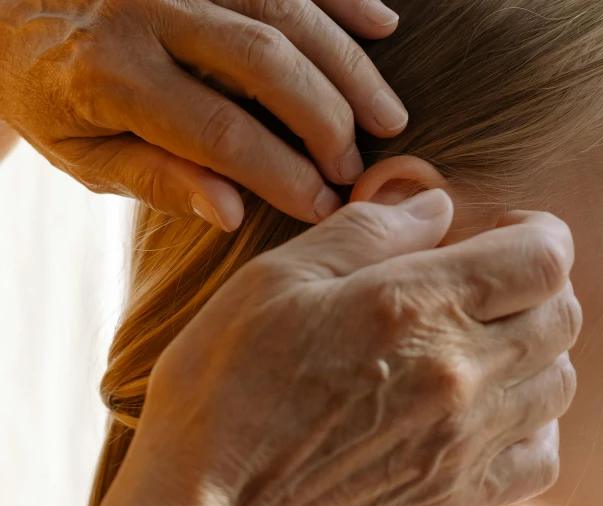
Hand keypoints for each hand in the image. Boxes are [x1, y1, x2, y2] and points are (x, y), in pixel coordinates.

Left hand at [0, 0, 406, 229]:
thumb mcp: (83, 153)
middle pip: (267, 63)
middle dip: (327, 120)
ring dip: (350, 65)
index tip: (325, 206)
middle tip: (359, 165)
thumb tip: (234, 212)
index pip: (221, 133)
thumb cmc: (48, 88)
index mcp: (112, 73)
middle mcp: (150, 8)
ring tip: (388, 115)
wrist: (11, 5)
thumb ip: (158, 179)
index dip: (284, 174)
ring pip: (288, 10)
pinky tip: (382, 24)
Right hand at [96, 190, 580, 505]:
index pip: (543, 258)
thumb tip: (433, 204)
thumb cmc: (224, 389)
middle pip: (563, 317)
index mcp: (416, 309)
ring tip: (488, 339)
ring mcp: (464, 447)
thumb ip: (367, 232)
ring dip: (538, 350)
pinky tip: (489, 410)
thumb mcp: (276, 281)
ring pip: (560, 384)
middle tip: (492, 279)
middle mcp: (459, 377)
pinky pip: (541, 458)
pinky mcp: (455, 501)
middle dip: (538, 283)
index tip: (507, 229)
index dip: (541, 231)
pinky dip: (532, 424)